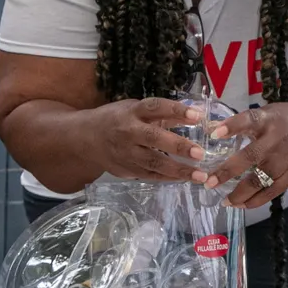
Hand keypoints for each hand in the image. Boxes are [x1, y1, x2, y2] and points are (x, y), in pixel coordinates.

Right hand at [89, 98, 206, 181]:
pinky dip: (169, 178)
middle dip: (178, 146)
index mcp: (133, 111)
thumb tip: (197, 115)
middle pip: (154, 138)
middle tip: (200, 153)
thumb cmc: (118, 120)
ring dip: (178, 170)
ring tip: (200, 176)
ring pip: (154, 162)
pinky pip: (151, 175)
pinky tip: (185, 179)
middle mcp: (129, 131)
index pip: (156, 108)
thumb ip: (163, 114)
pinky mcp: (127, 169)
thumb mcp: (136, 109)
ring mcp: (127, 153)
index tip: (198, 115)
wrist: (87, 138)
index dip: (176, 110)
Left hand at [195, 103, 287, 208]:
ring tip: (225, 201)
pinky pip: (271, 192)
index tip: (214, 134)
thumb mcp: (271, 112)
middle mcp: (276, 141)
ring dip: (240, 193)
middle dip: (228, 171)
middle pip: (250, 157)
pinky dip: (256, 201)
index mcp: (269, 120)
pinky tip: (242, 205)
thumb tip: (215, 130)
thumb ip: (249, 121)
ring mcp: (284, 161)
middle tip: (210, 182)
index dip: (232, 126)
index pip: (249, 120)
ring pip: (260, 180)